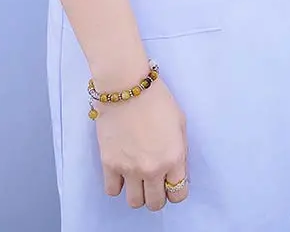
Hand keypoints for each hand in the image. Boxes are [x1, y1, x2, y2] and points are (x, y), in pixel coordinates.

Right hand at [95, 75, 187, 210]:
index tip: (172, 183)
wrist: (127, 87)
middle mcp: (153, 169)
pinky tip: (121, 173)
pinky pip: (112, 191)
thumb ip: (179, 150)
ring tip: (138, 180)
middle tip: (155, 183)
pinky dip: (118, 186)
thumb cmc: (157, 99)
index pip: (178, 194)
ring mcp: (129, 169)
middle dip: (158, 196)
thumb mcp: (180, 123)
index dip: (176, 190)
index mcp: (174, 158)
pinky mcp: (109, 164)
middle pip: (155, 203)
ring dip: (138, 194)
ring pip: (134, 202)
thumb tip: (175, 168)